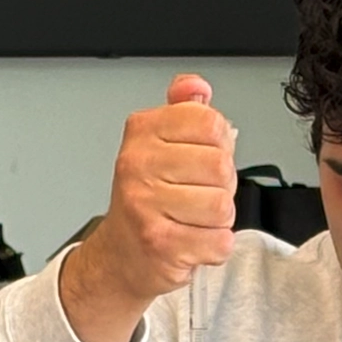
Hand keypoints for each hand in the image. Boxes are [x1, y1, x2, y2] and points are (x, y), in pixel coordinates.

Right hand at [59, 74, 237, 341]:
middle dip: (222, 185)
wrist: (119, 256)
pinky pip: (219, 241)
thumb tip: (196, 86)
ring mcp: (145, 205)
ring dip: (218, 220)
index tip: (201, 158)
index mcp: (142, 131)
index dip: (221, 144)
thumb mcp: (161, 144)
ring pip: (223, 206)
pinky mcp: (160, 244)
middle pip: (221, 166)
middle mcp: (137, 164)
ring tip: (193, 219)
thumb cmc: (147, 199)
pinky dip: (215, 246)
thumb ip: (184, 111)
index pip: (211, 123)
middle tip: (197, 195)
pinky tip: (193, 241)